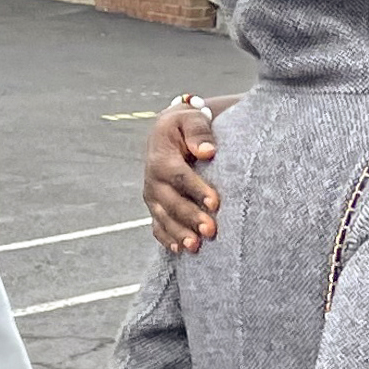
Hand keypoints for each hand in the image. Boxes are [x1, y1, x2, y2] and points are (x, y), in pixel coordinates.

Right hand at [142, 100, 222, 253]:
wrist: (169, 132)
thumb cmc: (186, 125)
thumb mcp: (192, 118)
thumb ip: (199, 132)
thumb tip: (207, 151)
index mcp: (161, 157)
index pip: (179, 176)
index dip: (196, 190)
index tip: (215, 203)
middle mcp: (153, 179)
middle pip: (171, 202)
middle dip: (190, 217)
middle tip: (211, 230)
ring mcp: (153, 196)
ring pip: (163, 218)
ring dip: (180, 233)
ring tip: (196, 247)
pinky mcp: (155, 207)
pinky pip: (157, 226)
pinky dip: (167, 239)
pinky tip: (180, 250)